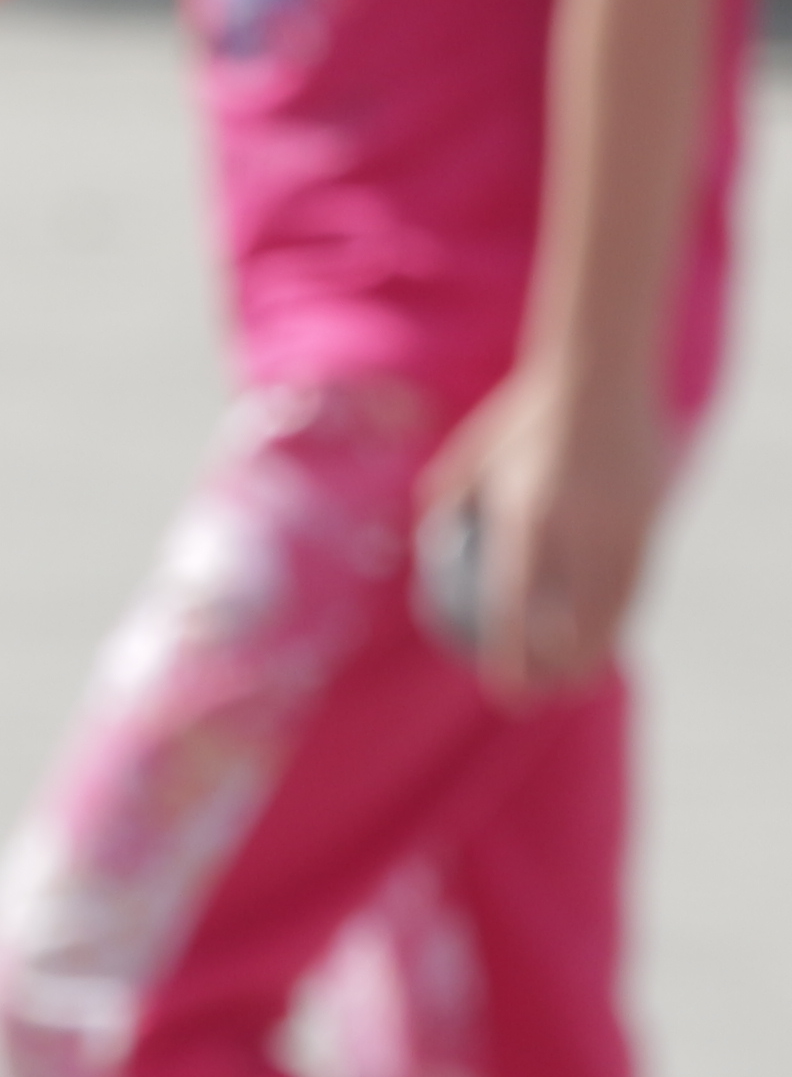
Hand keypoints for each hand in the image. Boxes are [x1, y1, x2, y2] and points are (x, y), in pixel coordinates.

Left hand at [416, 365, 671, 702]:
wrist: (598, 380)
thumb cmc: (519, 419)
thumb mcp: (469, 459)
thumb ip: (445, 507)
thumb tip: (424, 549)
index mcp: (526, 517)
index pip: (519, 604)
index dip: (514, 654)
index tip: (505, 689)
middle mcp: (578, 531)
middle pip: (575, 623)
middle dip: (560, 670)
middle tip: (541, 696)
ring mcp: (622, 529)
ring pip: (615, 612)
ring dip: (597, 651)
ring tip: (578, 680)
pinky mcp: (652, 524)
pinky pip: (638, 585)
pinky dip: (622, 615)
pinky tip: (609, 633)